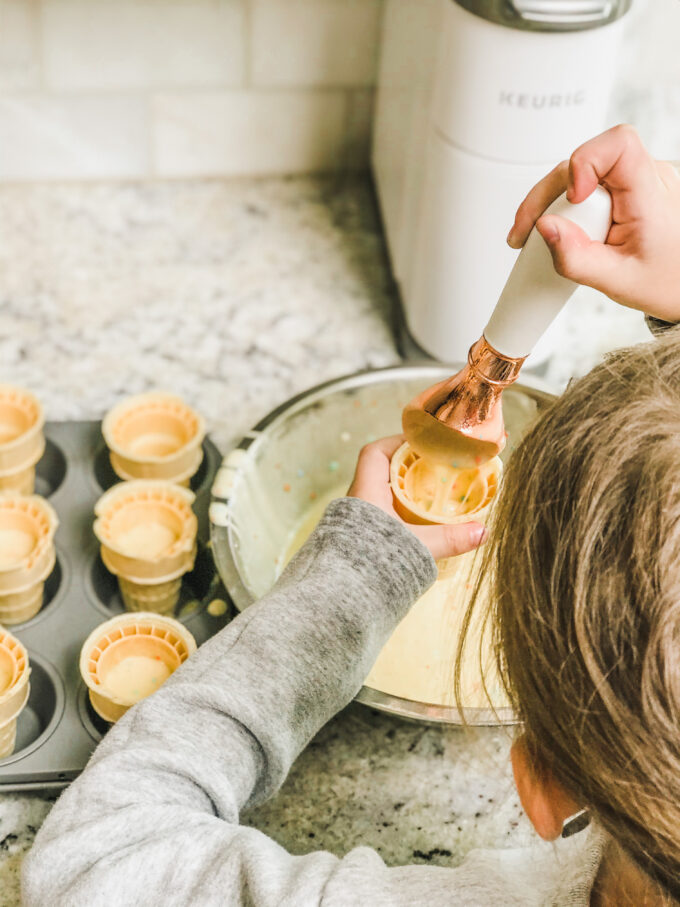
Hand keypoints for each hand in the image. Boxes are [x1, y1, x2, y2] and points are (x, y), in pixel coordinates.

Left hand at [346, 436, 486, 561]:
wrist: (340, 597)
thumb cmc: (371, 563)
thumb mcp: (417, 547)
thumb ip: (449, 538)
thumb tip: (483, 531)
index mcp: (365, 492)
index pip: (375, 452)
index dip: (398, 442)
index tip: (425, 443)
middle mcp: (357, 501)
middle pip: (382, 472)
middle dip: (409, 468)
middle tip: (437, 470)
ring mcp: (356, 520)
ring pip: (382, 495)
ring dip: (405, 492)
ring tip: (433, 494)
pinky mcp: (357, 538)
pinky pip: (380, 515)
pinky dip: (400, 512)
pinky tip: (418, 522)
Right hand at [506, 124, 679, 323]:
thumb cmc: (664, 280)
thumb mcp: (617, 281)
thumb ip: (577, 259)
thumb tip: (544, 227)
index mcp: (651, 195)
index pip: (619, 145)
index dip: (584, 161)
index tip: (571, 198)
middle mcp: (647, 177)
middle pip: (584, 160)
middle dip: (548, 194)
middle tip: (529, 231)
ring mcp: (637, 179)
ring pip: (581, 170)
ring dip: (552, 201)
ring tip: (541, 235)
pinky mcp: (626, 187)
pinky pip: (588, 182)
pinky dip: (565, 205)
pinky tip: (558, 229)